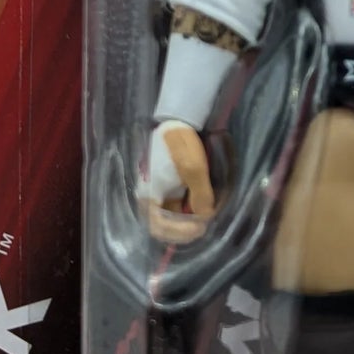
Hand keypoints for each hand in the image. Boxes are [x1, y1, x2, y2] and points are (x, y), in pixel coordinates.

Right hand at [142, 121, 216, 242]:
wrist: (177, 121)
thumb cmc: (181, 143)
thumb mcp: (193, 168)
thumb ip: (200, 195)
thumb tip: (205, 216)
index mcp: (148, 195)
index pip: (158, 227)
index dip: (179, 232)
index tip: (200, 227)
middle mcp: (150, 198)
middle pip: (163, 227)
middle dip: (184, 231)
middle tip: (204, 227)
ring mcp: (159, 194)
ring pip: (170, 220)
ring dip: (187, 224)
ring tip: (205, 219)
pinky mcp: (167, 188)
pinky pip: (176, 209)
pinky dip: (188, 214)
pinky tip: (202, 210)